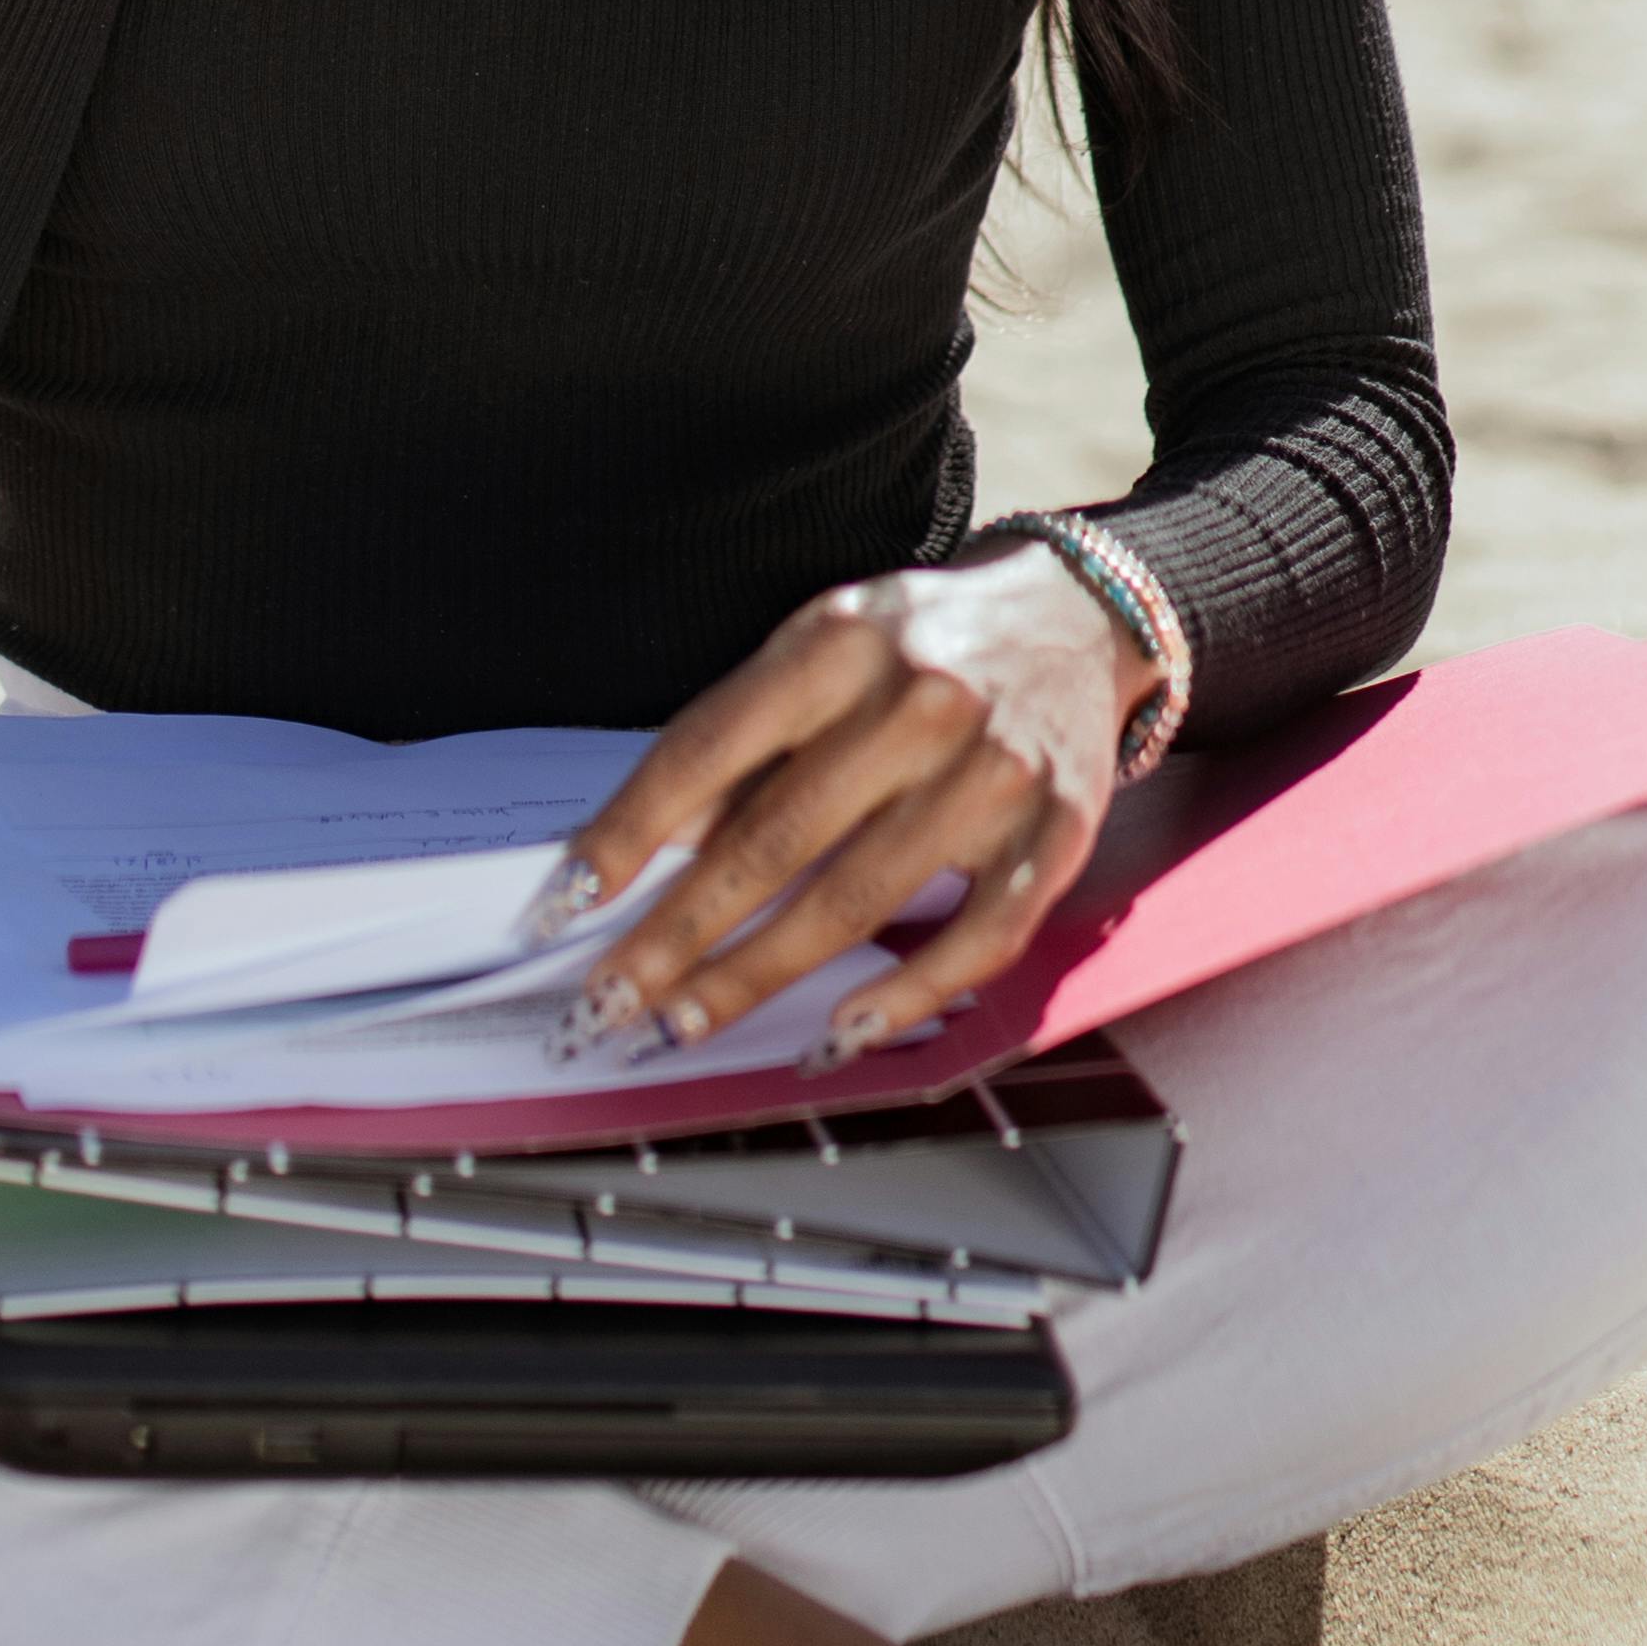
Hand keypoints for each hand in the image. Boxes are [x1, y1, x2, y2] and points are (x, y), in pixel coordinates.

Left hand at [546, 547, 1155, 1058]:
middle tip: (608, 997)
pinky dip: (903, 995)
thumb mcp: (823, 646)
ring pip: (856, 900)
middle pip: (773, 840)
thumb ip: (745, 731)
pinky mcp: (1056, 834)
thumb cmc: (927, 640)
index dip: (627, 834)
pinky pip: (975, 939)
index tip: (565, 903)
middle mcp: (921, 703)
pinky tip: (836, 1029)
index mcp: (841, 643)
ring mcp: (994, 773)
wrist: (1081, 616)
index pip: (708, 750)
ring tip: (683, 1020)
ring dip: (757, 975)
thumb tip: (653, 839)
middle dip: (676, 932)